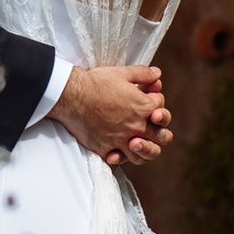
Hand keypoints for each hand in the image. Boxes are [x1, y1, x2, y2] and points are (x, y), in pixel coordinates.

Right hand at [51, 64, 171, 167]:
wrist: (71, 96)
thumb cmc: (96, 83)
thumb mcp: (122, 73)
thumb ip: (143, 74)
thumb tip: (157, 73)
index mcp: (145, 108)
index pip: (161, 108)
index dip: (155, 101)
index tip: (144, 96)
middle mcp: (137, 127)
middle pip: (162, 137)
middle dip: (160, 132)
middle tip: (150, 127)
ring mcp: (122, 141)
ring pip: (143, 156)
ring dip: (145, 151)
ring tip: (136, 144)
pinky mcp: (106, 149)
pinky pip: (119, 161)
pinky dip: (120, 159)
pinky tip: (117, 153)